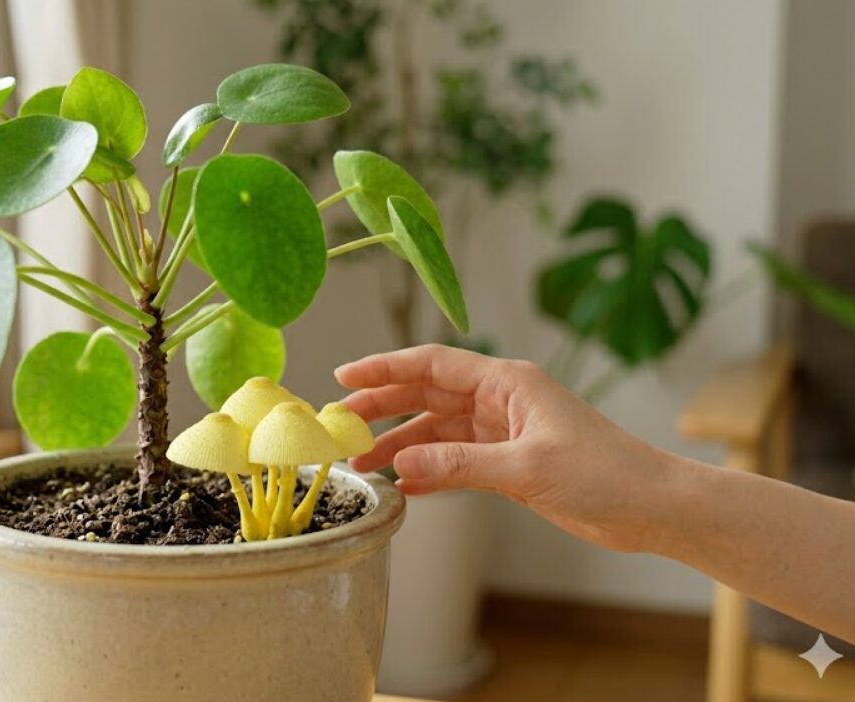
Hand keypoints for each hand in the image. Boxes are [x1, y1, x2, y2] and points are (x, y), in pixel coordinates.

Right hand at [336, 344, 680, 551]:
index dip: (384, 369)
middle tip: (342, 428)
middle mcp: (501, 400)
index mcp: (507, 382)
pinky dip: (429, 470)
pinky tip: (405, 485)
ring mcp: (504, 432)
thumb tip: (404, 465)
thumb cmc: (606, 473)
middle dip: (383, 409)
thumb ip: (460, 464)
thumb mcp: (526, 468)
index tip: (344, 378)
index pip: (431, 364)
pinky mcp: (510, 463)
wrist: (653, 506)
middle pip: (427, 394)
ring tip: (364, 466)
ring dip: (402, 446)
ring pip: (438, 431)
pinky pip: (456, 461)